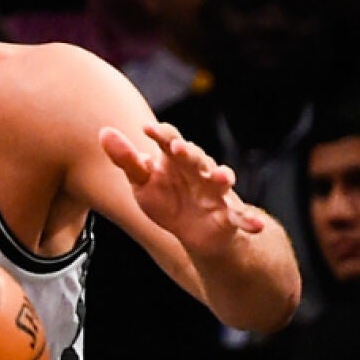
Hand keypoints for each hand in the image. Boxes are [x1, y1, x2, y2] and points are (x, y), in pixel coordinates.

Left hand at [100, 123, 265, 251]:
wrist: (196, 230)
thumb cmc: (167, 199)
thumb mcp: (142, 182)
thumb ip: (126, 160)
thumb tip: (104, 131)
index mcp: (176, 160)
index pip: (169, 140)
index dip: (160, 134)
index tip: (146, 129)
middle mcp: (199, 170)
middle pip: (195, 157)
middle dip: (188, 152)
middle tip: (177, 148)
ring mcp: (216, 191)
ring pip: (221, 180)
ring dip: (221, 177)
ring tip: (219, 176)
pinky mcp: (229, 214)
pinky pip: (240, 217)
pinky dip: (249, 221)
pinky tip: (255, 227)